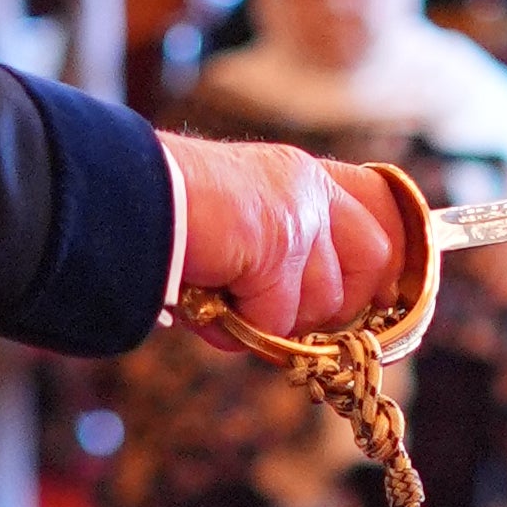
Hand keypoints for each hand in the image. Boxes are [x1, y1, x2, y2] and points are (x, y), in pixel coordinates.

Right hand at [170, 137, 413, 342]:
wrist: (128, 195)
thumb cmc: (166, 215)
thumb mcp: (237, 226)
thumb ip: (275, 258)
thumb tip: (294, 320)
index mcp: (300, 177)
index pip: (375, 219)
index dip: (377, 271)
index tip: (373, 302)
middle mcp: (309, 190)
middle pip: (372, 264)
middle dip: (333, 304)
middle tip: (276, 312)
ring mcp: (300, 216)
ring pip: (321, 305)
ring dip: (271, 321)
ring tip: (221, 299)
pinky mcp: (280, 247)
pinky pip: (276, 323)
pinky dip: (238, 329)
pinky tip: (206, 304)